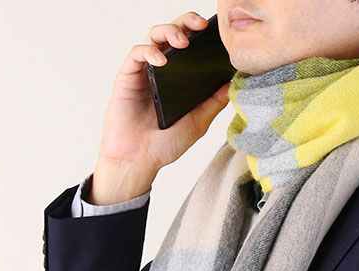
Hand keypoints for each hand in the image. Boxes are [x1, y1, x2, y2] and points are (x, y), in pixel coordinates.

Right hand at [90, 11, 231, 203]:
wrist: (138, 161)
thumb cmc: (164, 145)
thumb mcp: (197, 123)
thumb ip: (213, 103)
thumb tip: (232, 83)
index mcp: (176, 79)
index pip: (187, 45)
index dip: (197, 32)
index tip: (212, 31)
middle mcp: (159, 71)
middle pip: (170, 33)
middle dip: (184, 22)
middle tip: (199, 26)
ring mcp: (142, 73)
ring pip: (152, 37)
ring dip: (168, 32)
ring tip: (181, 42)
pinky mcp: (126, 78)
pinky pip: (136, 54)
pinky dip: (149, 52)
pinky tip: (161, 61)